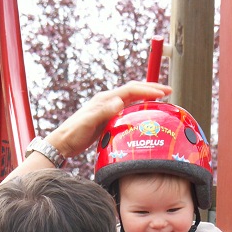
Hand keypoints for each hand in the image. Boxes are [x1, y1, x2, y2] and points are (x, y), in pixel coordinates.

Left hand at [46, 81, 171, 160]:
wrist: (63, 142)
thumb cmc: (74, 134)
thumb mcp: (88, 123)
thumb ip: (103, 112)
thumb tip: (120, 102)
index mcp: (105, 99)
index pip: (131, 90)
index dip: (148, 89)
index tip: (163, 92)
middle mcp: (107, 100)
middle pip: (133, 89)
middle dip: (152, 88)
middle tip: (168, 92)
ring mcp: (108, 108)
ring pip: (132, 98)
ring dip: (147, 96)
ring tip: (161, 100)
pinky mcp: (108, 116)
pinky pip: (128, 108)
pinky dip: (139, 106)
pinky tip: (145, 114)